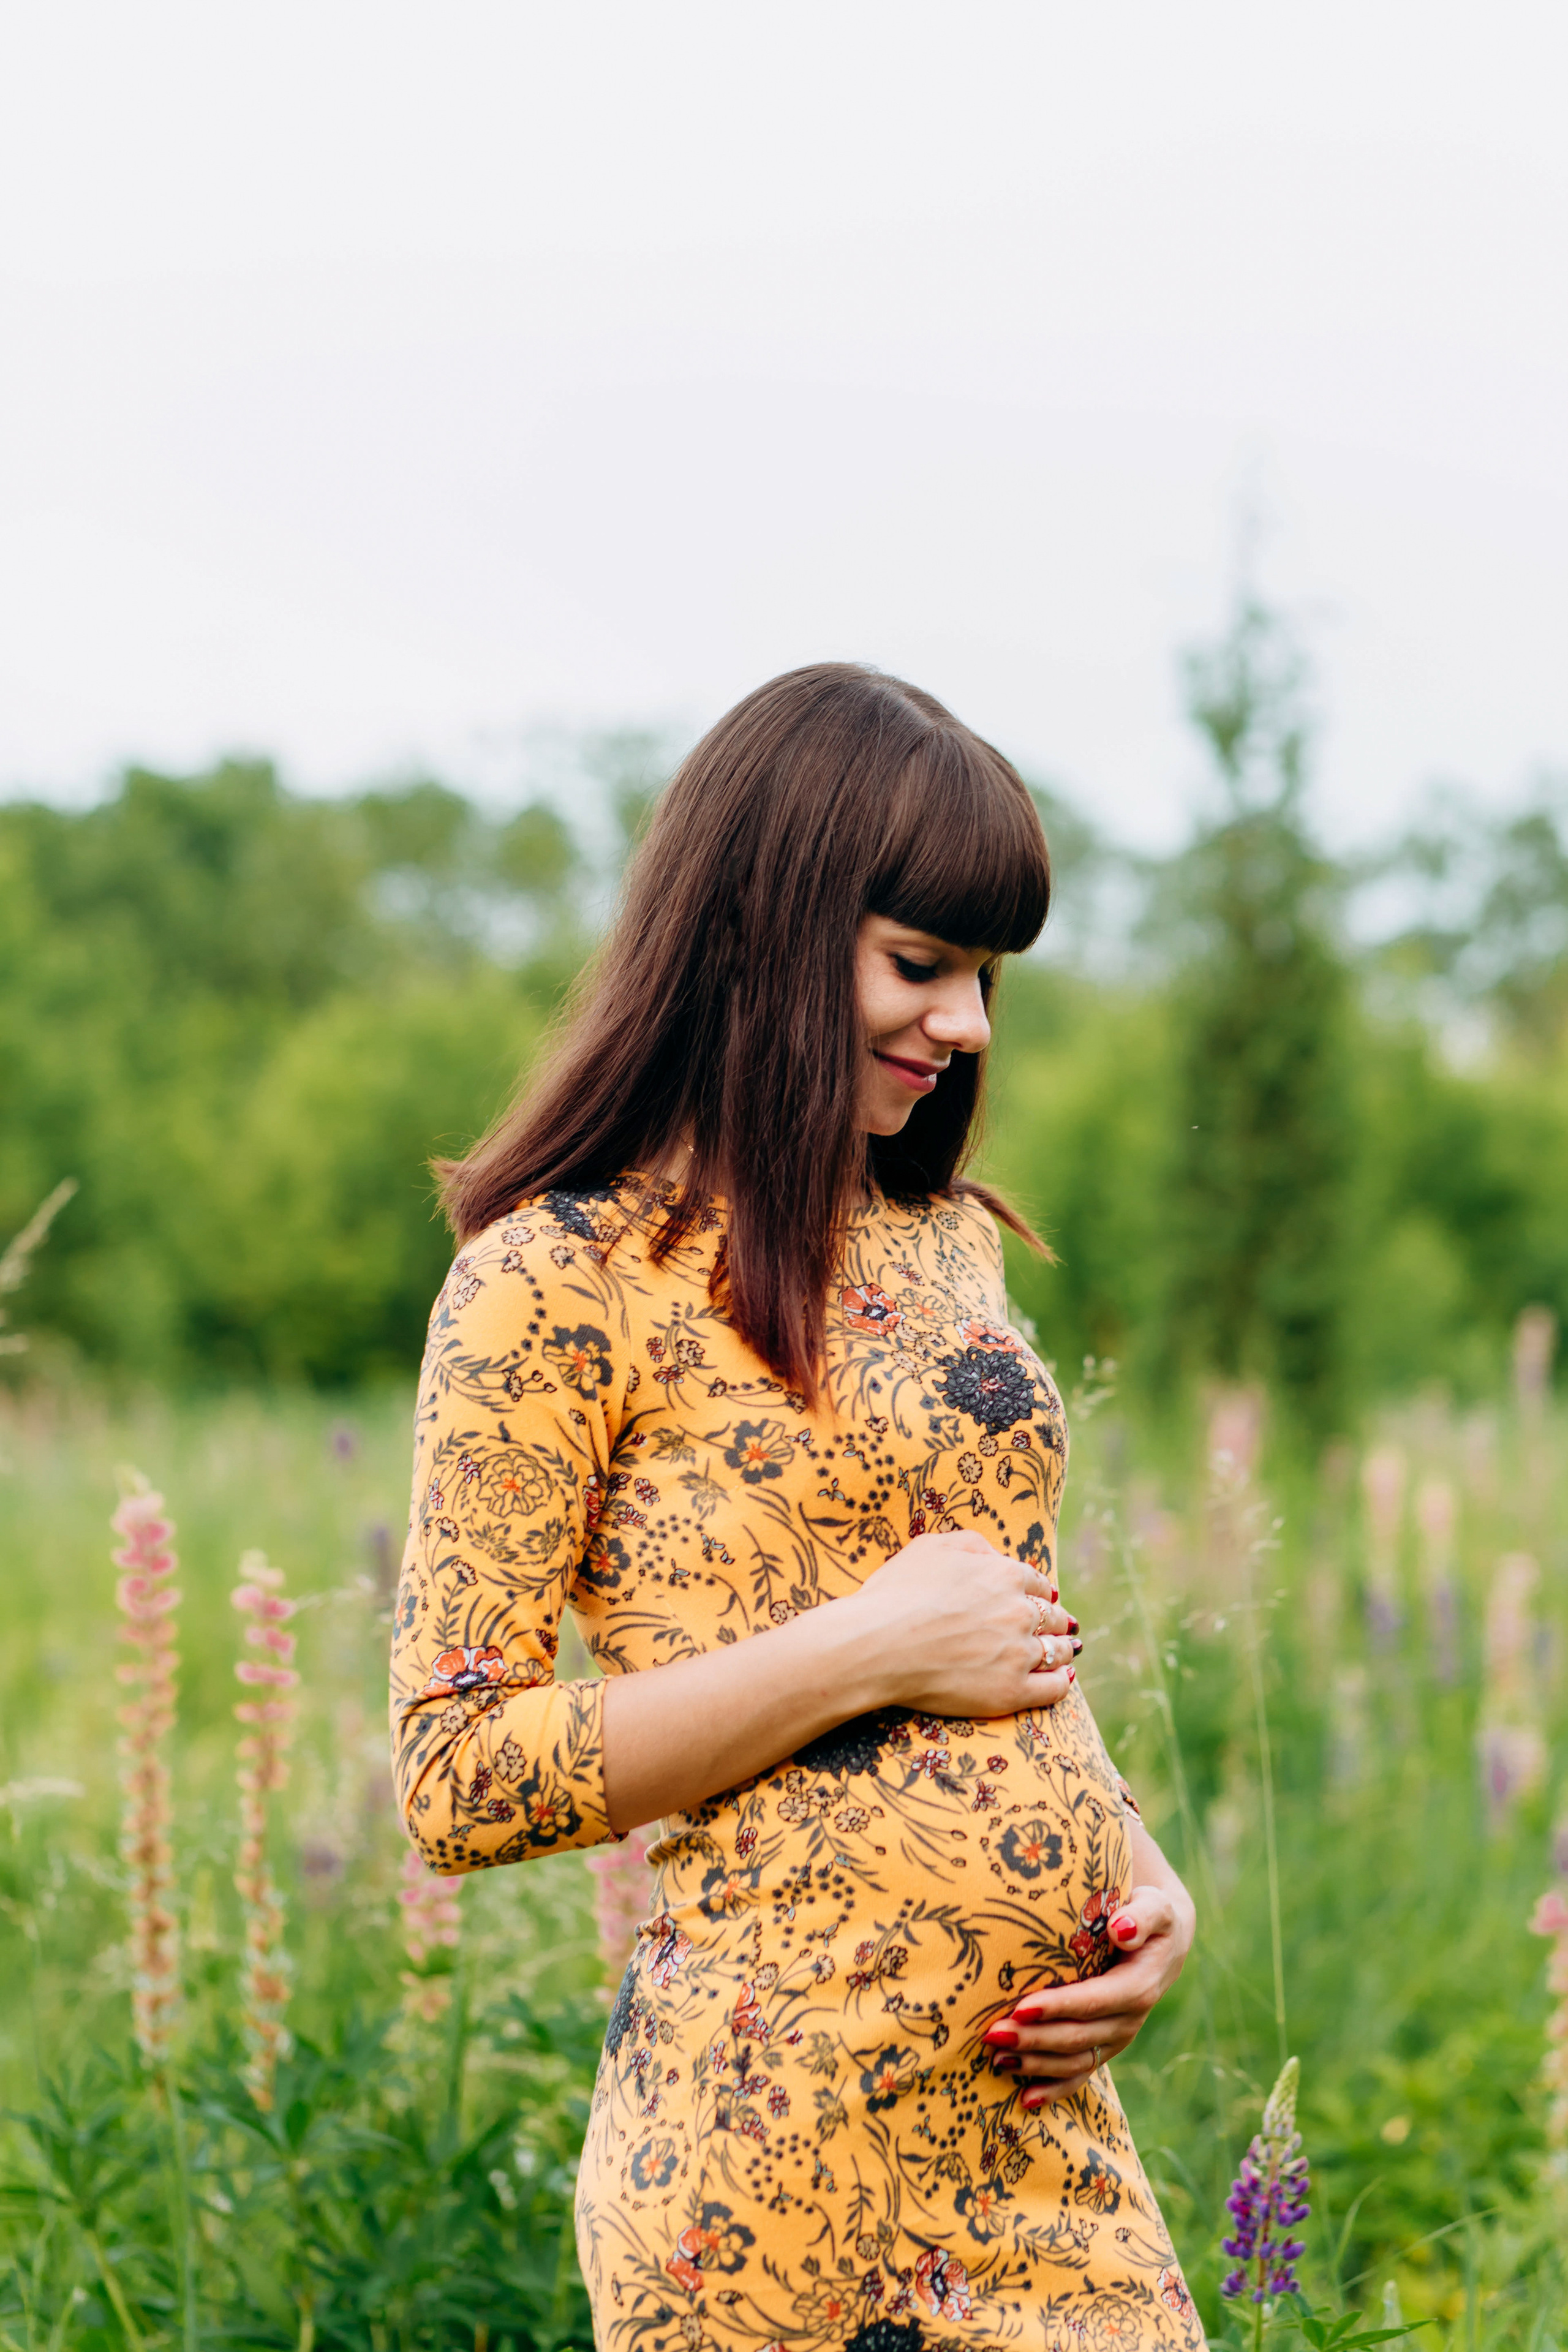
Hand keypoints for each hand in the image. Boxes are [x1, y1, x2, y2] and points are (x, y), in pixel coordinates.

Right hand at [847, 1529, 1080, 1719]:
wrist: (876, 1645)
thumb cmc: (896, 1594)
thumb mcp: (931, 1547)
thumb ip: (972, 1544)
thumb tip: (996, 1554)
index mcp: (1004, 1575)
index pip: (1037, 1584)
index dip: (1039, 1593)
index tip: (1041, 1601)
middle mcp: (1019, 1612)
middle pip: (1053, 1617)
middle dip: (1055, 1621)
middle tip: (1058, 1627)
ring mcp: (1018, 1654)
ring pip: (1057, 1651)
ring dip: (1062, 1650)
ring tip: (1064, 1653)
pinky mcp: (1011, 1692)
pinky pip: (1053, 1689)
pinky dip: (1061, 1683)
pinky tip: (1062, 1680)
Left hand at [982, 1880, 1195, 2107]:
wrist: (1161, 1945)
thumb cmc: (1148, 1918)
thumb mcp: (1156, 1908)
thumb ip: (1143, 1916)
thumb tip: (1121, 1929)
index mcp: (1139, 1987)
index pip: (1094, 2001)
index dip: (1058, 2007)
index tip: (1020, 2007)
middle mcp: (1128, 2021)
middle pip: (1078, 2036)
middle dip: (1034, 2039)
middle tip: (992, 2034)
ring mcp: (1116, 2039)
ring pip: (1074, 2060)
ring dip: (1035, 2064)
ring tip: (996, 2058)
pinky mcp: (1104, 2047)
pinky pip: (1080, 2074)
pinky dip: (1054, 2089)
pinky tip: (1025, 2099)